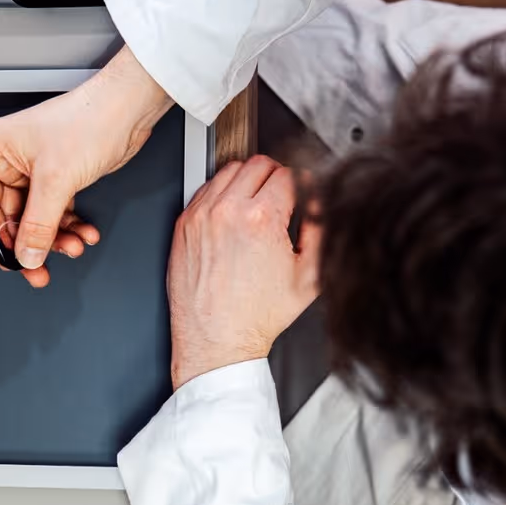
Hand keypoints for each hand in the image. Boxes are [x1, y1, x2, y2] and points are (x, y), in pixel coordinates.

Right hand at [0, 45, 173, 287]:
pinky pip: (57, 211)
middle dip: (31, 242)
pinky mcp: (61, 175)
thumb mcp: (56, 180)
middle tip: (40, 268)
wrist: (128, 109)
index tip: (9, 260)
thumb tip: (26, 254)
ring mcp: (38, 168)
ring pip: (37, 217)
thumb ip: (38, 224)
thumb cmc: (89, 120)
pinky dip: (70, 225)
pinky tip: (85, 233)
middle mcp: (13, 158)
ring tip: (73, 246)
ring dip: (55, 237)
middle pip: (11, 215)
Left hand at [168, 155, 321, 389]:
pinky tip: (234, 216)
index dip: (301, 184)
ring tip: (257, 207)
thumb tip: (322, 202)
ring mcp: (201, 216)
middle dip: (275, 177)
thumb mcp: (309, 277)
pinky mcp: (183, 225)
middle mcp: (226, 212)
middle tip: (282, 199)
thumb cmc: (257, 316)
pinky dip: (222, 195)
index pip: (288, 173)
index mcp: (260, 219)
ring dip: (247, 181)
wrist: (217, 341)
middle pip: (258, 163)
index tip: (302, 196)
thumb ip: (321, 230)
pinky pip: (206, 189)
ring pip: (229, 170)